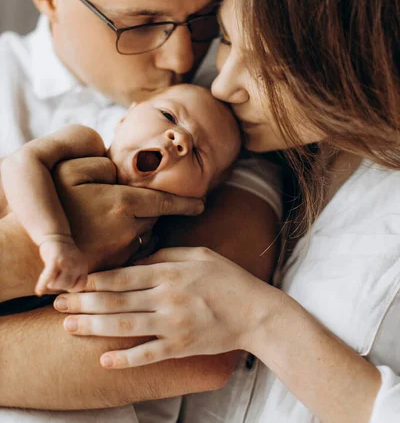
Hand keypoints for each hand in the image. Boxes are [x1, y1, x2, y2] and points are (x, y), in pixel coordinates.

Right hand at [36, 236, 87, 295]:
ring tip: (49, 274)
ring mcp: (66, 262)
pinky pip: (48, 278)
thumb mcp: (75, 264)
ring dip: (51, 283)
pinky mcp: (55, 260)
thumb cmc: (63, 254)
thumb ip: (74, 276)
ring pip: (58, 284)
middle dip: (59, 285)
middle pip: (67, 286)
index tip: (64, 283)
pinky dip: (42, 285)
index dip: (70, 288)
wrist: (56, 236)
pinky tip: (38, 291)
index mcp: (83, 266)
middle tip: (54, 276)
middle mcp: (77, 264)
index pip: (80, 287)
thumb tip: (69, 299)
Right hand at [53, 157, 203, 271]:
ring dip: (142, 230)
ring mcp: (120, 253)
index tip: (202, 203)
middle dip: (154, 212)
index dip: (186, 203)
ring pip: (145, 238)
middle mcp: (127, 230)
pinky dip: (129, 246)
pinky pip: (131, 255)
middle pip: (154, 220)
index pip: (164, 202)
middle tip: (144, 206)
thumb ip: (104, 166)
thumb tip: (120, 172)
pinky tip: (112, 239)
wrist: (26, 250)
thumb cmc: (47, 205)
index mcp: (122, 203)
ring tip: (124, 223)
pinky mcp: (111, 269)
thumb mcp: (71, 170)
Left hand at [54, 247, 271, 368]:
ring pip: (125, 325)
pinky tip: (103, 360)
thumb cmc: (227, 278)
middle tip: (57, 304)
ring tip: (69, 327)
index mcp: (170, 272)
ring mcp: (174, 324)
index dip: (95, 279)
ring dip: (94, 326)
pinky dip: (125, 358)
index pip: (124, 276)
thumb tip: (137, 261)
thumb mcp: (199, 254)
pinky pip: (148, 354)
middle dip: (84, 302)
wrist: (256, 312)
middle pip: (117, 300)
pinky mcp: (181, 347)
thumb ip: (167, 255)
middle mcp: (168, 297)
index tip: (73, 280)